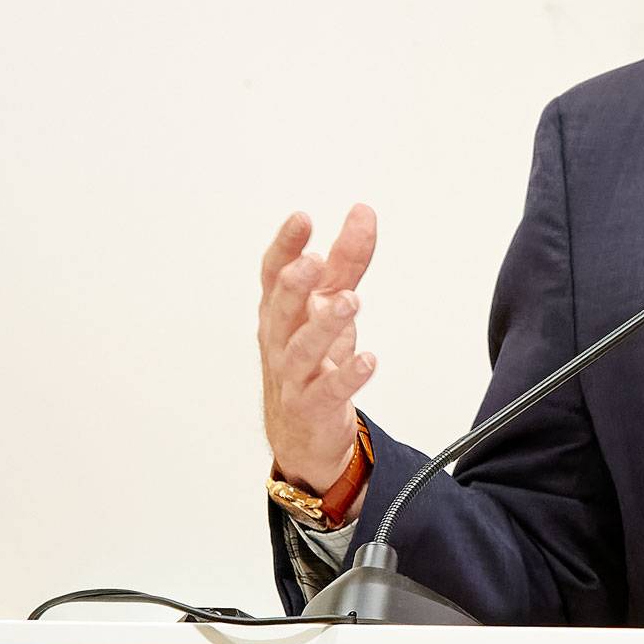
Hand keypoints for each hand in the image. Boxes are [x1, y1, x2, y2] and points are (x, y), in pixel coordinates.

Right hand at [259, 204, 378, 497]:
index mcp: (281, 310)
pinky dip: (347, 375)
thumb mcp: (330, 302)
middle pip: (281, 308)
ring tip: (349, 301)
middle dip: (295, 284)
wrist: (302, 431)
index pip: (274, 274)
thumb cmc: (314, 357)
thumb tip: (363, 212)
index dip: (285, 246)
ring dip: (324, 324)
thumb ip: (347, 260)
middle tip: (314, 259)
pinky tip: (368, 360)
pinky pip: (328, 391)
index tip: (302, 219)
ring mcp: (293, 375)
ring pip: (301, 349)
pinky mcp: (312, 407)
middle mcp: (280, 340)